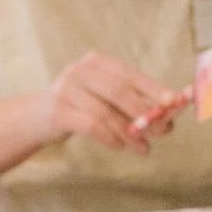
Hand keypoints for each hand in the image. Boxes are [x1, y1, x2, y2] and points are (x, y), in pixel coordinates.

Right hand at [37, 52, 181, 154]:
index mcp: (97, 62)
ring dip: (129, 133)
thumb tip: (168, 118)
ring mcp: (66, 88)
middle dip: (144, 113)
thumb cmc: (81, 108)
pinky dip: (109, 138)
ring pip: (106, 112)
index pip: (130, 74)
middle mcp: (80, 70)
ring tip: (144, 149)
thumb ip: (132, 104)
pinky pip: (90, 125)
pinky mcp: (58, 110)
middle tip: (163, 132)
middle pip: (119, 90)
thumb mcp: (106, 101)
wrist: (38, 118)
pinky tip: (119, 147)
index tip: (174, 102)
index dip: (153, 88)